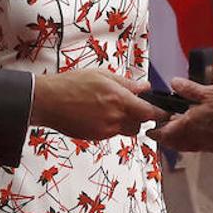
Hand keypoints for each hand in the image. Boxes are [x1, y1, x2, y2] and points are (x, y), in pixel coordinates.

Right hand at [31, 70, 161, 138]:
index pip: (150, 113)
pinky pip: (111, 134)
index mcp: (119, 100)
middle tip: (129, 105)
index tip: (164, 112)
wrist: (48, 101)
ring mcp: (105, 130)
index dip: (159, 113)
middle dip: (139, 117)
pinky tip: (97, 114)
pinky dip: (110, 126)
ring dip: (124, 122)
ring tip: (109, 108)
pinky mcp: (95, 137)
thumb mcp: (102, 75)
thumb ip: (127, 83)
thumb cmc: (73, 84)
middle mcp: (115, 118)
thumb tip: (145, 87)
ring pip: (125, 130)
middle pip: (139, 125)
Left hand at [148, 78, 212, 151]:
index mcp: (189, 124)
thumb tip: (175, 83)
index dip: (155, 131)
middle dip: (166, 138)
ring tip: (177, 134)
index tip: (150, 131)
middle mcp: (195, 138)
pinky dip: (193, 141)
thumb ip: (189, 89)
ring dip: (179, 141)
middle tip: (161, 133)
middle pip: (174, 142)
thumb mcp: (209, 92)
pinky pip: (199, 146)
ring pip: (187, 145)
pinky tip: (197, 134)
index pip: (165, 132)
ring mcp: (207, 144)